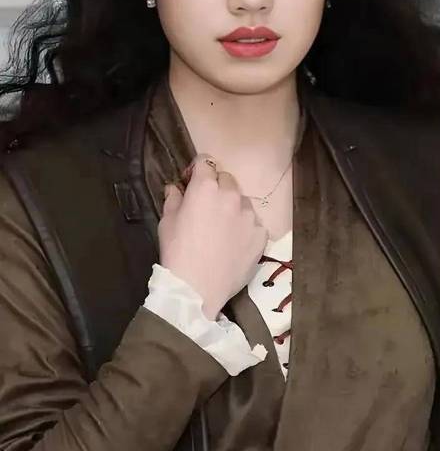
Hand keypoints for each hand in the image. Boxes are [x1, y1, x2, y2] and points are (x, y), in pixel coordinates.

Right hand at [158, 154, 268, 319]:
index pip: (205, 162)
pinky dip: (245, 229)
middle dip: (217, 187)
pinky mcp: (261, 235)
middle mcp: (231, 195)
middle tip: (207, 207)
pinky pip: (253, 224)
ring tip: (222, 229)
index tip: (192, 183)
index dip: (197, 170)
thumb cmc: (177, 252)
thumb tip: (176, 187)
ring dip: (233, 208)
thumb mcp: (167, 222)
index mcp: (206, 188)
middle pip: (227, 179)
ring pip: (242, 202)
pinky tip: (234, 244)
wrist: (197, 288)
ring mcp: (250, 215)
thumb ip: (173, 199)